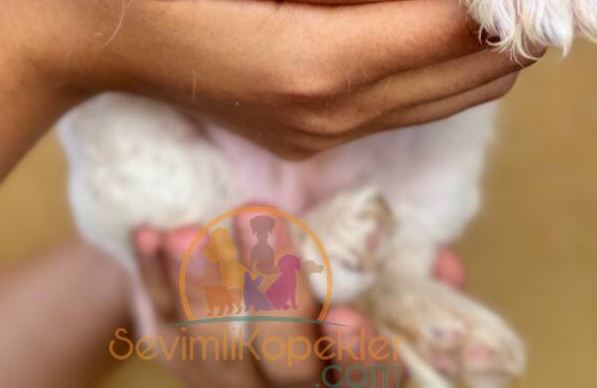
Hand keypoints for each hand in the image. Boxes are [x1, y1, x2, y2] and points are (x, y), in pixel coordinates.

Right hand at [2, 0, 596, 158]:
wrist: (64, 27)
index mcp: (314, 62)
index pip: (470, 19)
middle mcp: (336, 106)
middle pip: (490, 52)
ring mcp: (330, 118)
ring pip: (467, 70)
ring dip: (526, 1)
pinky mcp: (319, 110)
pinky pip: (428, 75)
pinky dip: (478, 24)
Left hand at [131, 219, 448, 385]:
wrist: (259, 311)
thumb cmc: (341, 298)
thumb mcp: (391, 299)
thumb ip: (414, 286)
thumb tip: (446, 267)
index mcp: (350, 381)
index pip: (369, 385)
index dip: (360, 361)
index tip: (343, 316)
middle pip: (286, 370)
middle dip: (274, 299)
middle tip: (261, 225)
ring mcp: (233, 386)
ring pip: (213, 355)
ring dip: (200, 289)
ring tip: (187, 232)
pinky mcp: (186, 364)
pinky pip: (165, 331)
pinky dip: (154, 281)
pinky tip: (150, 233)